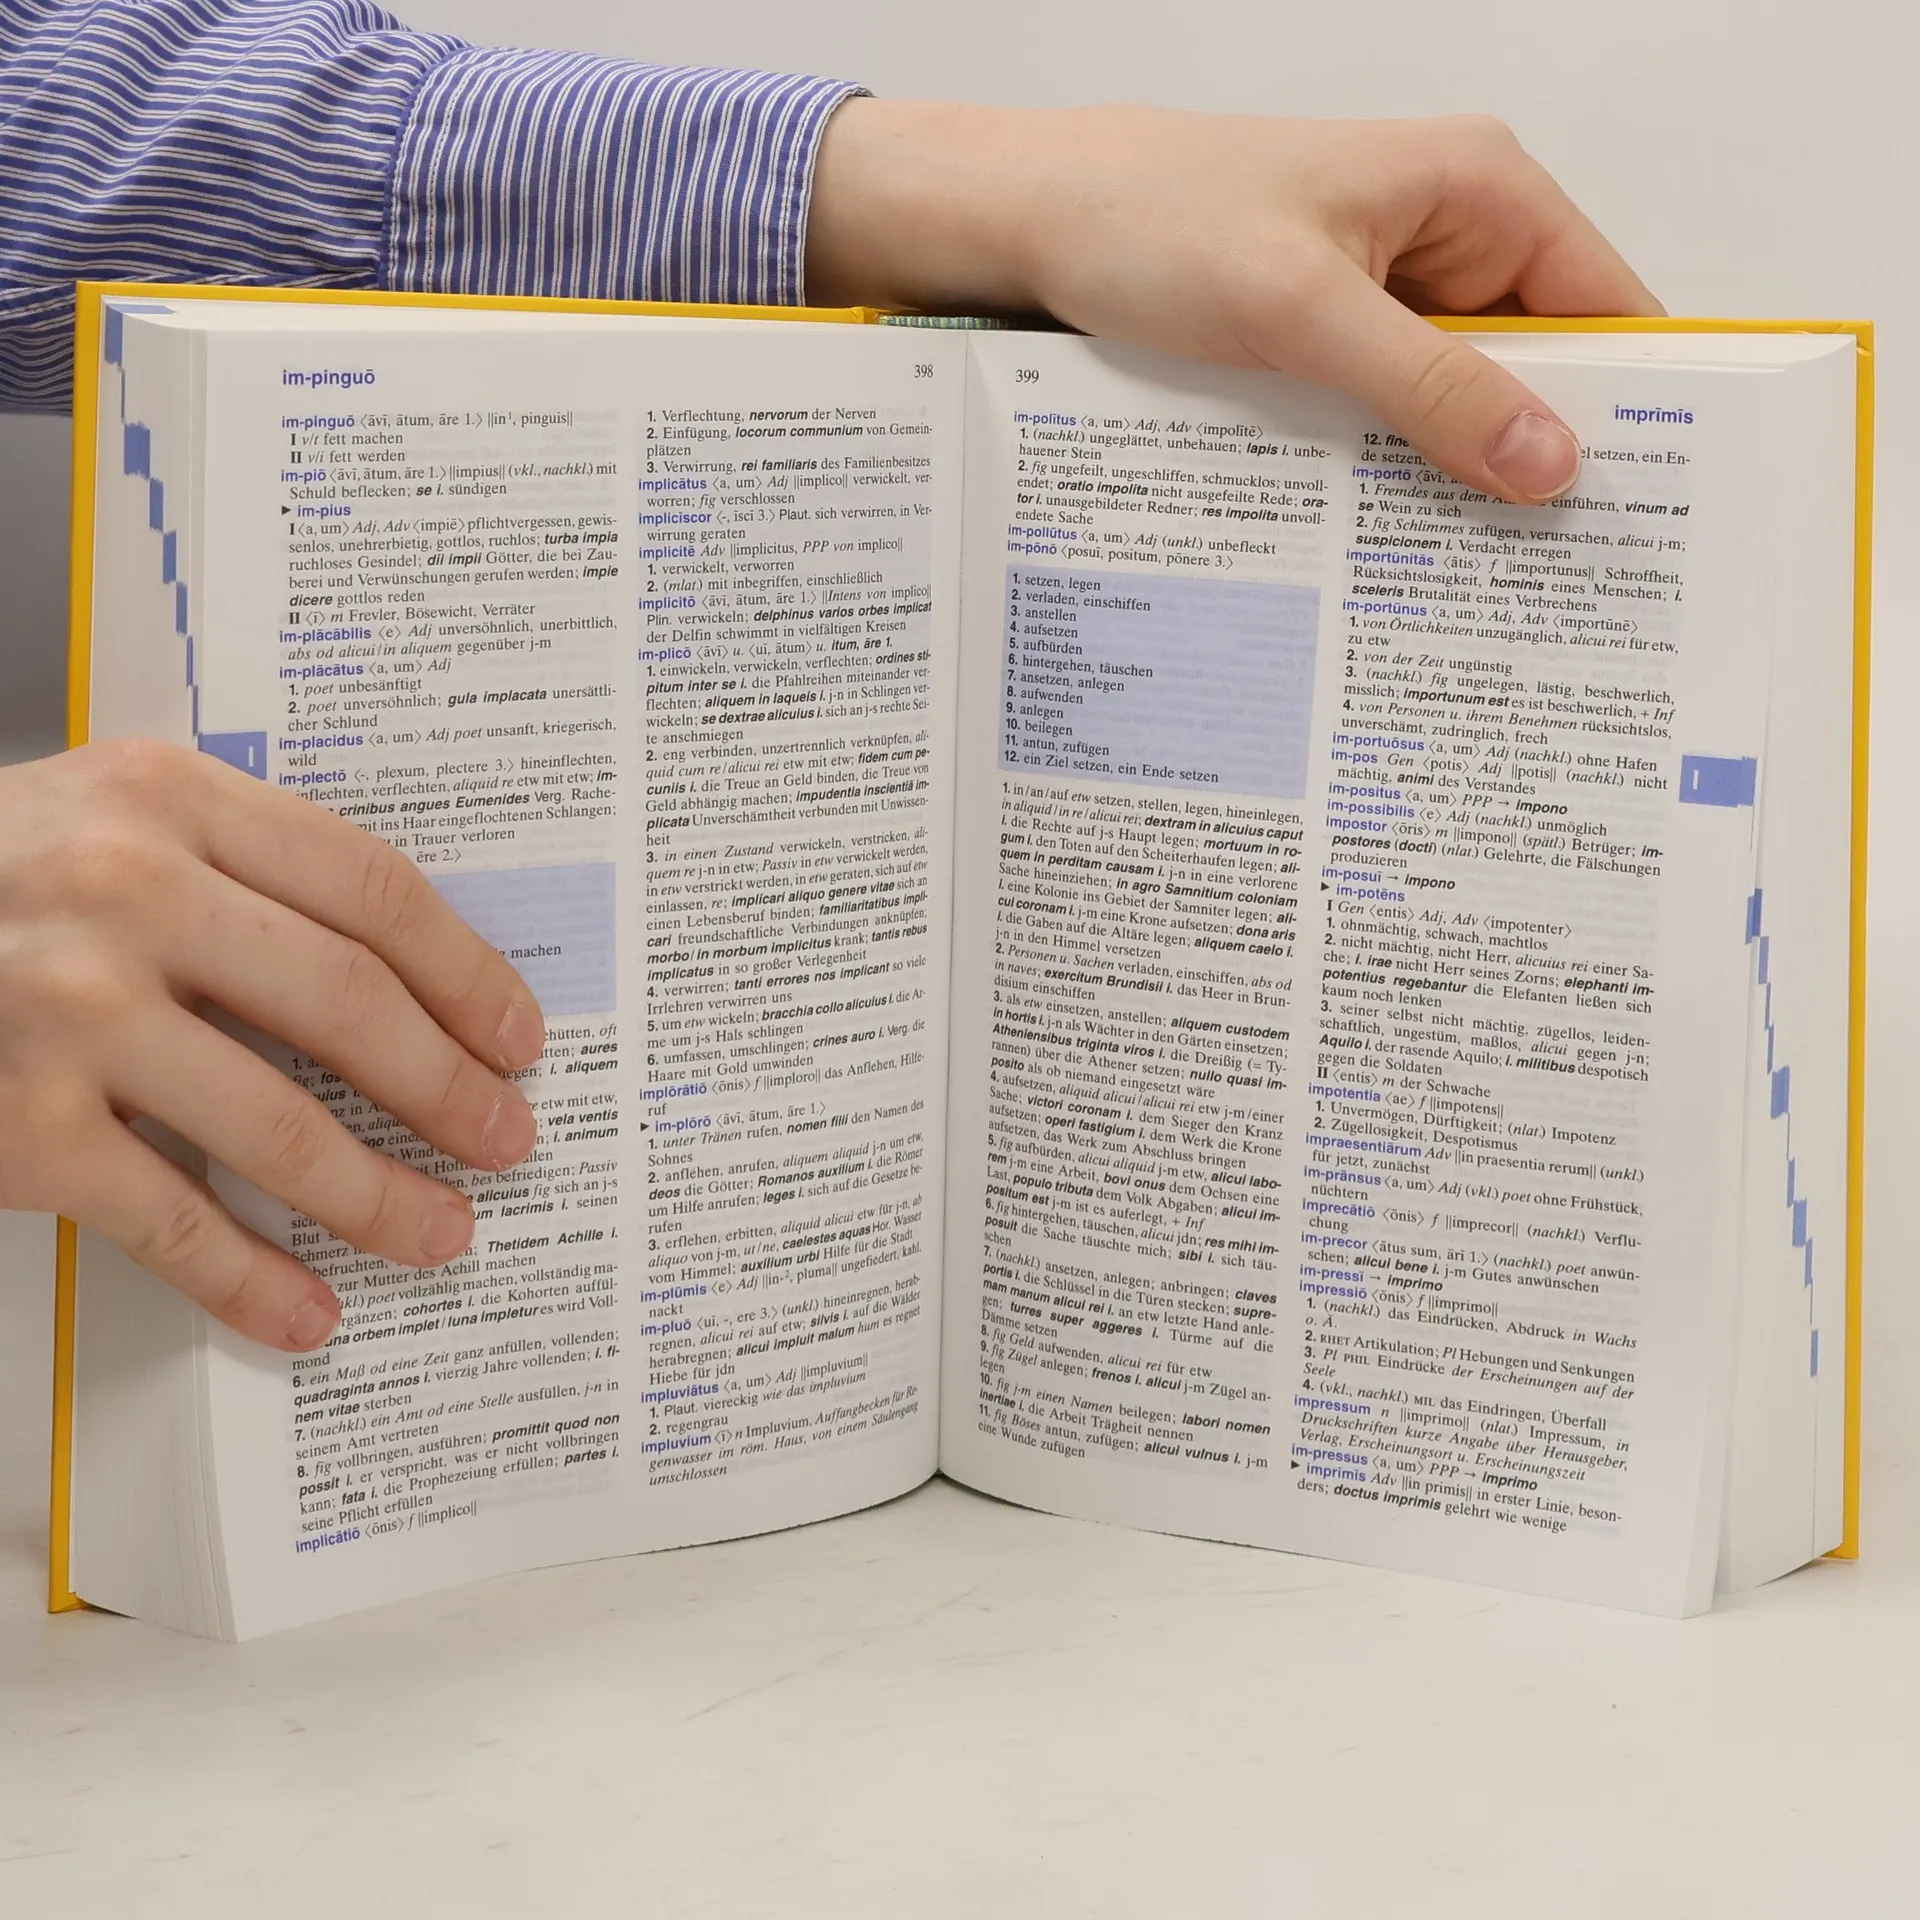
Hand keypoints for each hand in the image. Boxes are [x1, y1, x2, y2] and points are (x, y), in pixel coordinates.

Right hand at [0, 741, 545, 1351]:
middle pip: (348, 1004)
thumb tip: (404, 980)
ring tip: (441, 1230)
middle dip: (450, 1088)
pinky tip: (304, 1307)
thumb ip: (240, 867)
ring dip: (379, 1195)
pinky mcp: (16, 1122)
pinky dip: (248, 1275)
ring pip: (277, 1124)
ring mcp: (67, 1010)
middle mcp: (125, 892)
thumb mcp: (110, 818)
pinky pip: (166, 1216)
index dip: (467, 975)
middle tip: (508, 1140)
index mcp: (171, 801)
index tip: (519, 1037)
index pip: (372, 893)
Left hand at [806, 104, 1662, 502]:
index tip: (1636, 518)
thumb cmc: (1156, 222)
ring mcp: (1388, 287)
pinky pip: (1392, 407)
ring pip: (1460, 397)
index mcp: (1480, 188)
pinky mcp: (1331, 332)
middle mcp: (1450, 232)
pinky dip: (1394, 465)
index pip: (1605, 305)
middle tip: (1550, 583)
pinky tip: (1390, 538)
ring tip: (1474, 582)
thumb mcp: (1303, 312)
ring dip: (1459, 473)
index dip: (1630, 407)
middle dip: (1538, 458)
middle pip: (1539, 363)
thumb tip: (1549, 464)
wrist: (1033, 220)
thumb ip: (1430, 389)